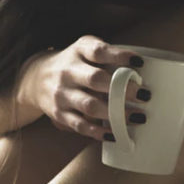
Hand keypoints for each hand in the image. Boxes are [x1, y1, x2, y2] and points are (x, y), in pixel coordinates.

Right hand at [21, 35, 150, 141]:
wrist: (35, 78)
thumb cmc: (74, 64)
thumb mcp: (85, 50)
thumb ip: (109, 57)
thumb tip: (148, 70)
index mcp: (78, 51)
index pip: (98, 51)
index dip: (119, 56)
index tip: (139, 62)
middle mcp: (67, 71)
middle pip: (95, 79)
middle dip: (122, 89)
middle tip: (145, 95)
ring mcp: (61, 93)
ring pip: (89, 105)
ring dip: (116, 113)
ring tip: (138, 117)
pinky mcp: (59, 114)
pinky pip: (80, 125)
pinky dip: (99, 131)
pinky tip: (115, 133)